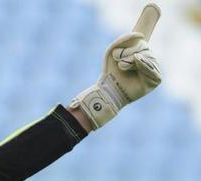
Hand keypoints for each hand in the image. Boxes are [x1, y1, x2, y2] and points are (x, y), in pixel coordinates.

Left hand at [70, 3, 161, 128]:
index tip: (151, 8)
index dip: (148, 21)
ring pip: (147, 56)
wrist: (108, 89)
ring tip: (123, 67)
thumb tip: (140, 36)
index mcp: (138, 50)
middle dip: (128, 51)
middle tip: (119, 62)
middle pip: (143, 46)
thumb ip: (124, 38)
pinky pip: (151, 67)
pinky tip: (134, 66)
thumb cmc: (110, 72)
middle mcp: (147, 58)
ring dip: (131, 60)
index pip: (147, 34)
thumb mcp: (112, 51)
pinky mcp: (155, 79)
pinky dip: (142, 65)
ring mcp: (152, 69)